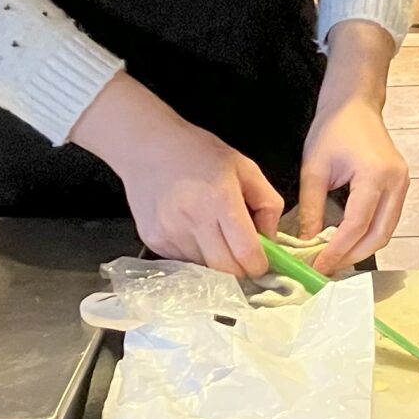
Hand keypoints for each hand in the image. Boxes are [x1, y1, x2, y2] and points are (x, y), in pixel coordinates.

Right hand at [71, 73, 284, 275]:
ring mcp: (169, 234)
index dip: (260, 264)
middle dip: (240, 268)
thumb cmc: (199, 153)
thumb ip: (268, 204)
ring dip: (215, 259)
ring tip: (211, 230)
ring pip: (204, 269)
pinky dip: (194, 253)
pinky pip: (183, 261)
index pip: (246, 254)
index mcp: (220, 200)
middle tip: (242, 253)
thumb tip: (272, 240)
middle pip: (226, 271)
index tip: (262, 259)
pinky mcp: (153, 241)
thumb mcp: (245, 167)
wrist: (147, 147)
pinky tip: (190, 228)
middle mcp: (193, 221)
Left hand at [297, 22, 411, 273]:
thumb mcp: (313, 169)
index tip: (317, 266)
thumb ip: (310, 209)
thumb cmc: (333, 129)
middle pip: (378, 235)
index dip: (337, 250)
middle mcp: (396, 183)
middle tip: (326, 268)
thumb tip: (306, 244)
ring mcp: (402, 185)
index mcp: (375, 176)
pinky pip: (387, 220)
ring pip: (386, 231)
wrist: (355, 104)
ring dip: (361, 249)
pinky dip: (368, 235)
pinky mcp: (400, 186)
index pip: (356, 225)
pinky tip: (347, 241)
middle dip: (352, 256)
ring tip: (334, 259)